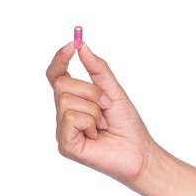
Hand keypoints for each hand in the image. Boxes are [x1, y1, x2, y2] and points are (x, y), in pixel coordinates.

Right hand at [46, 42, 152, 184]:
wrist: (139, 151)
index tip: (72, 45)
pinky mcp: (65, 145)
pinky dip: (90, 122)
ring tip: (104, 124)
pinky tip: (97, 135)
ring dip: (94, 109)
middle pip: (62, 84)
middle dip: (91, 91)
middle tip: (107, 106)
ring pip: (67, 101)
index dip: (60, 59)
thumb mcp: (114, 91)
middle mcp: (65, 114)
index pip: (56, 76)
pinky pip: (70, 118)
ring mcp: (63, 130)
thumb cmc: (127, 124)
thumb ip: (98, 70)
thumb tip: (82, 46)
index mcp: (75, 101)